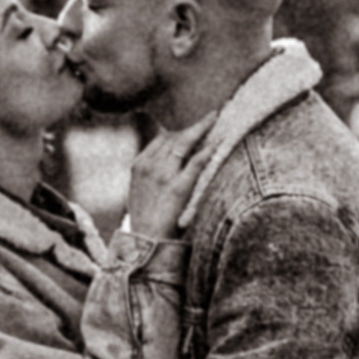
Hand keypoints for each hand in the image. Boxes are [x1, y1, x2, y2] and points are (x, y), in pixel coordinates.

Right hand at [122, 116, 222, 242]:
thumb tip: (167, 161)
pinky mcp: (177, 187)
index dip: (179, 130)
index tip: (193, 126)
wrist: (146, 243)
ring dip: (202, 129)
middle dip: (193, 127)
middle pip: (174, 137)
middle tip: (211, 115)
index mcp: (139, 165)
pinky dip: (209, 149)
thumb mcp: (139, 191)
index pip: (162, 138)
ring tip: (216, 118)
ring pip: (184, 143)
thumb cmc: (146, 220)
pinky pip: (197, 161)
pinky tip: (220, 140)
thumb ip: (150, 174)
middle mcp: (149, 165)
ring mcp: (163, 175)